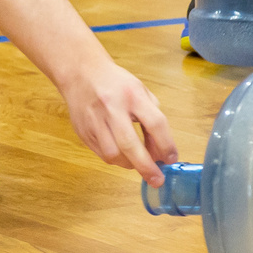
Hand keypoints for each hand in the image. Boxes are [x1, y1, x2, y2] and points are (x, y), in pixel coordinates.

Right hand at [63, 59, 177, 183]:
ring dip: (130, 164)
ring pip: (113, 154)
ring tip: (139, 164)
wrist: (81, 73)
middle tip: (157, 180)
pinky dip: (116, 159)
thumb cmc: (117, 84)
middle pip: (130, 145)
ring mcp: (94, 121)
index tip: (171, 158)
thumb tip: (160, 149)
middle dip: (146, 166)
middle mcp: (112, 108)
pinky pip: (102, 154)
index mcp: (132, 95)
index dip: (166, 145)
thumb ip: (153, 117)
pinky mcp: (83, 132)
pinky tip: (124, 156)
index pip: (155, 123)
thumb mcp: (141, 91)